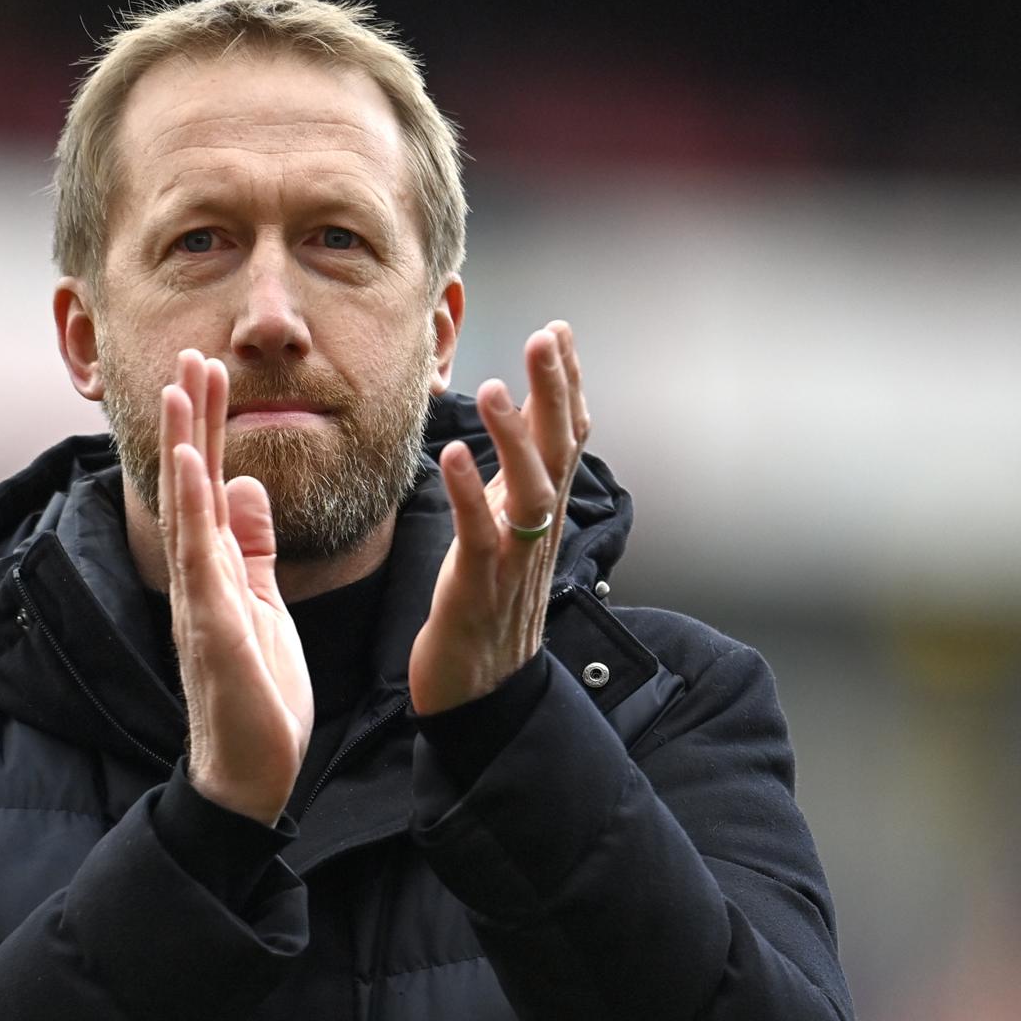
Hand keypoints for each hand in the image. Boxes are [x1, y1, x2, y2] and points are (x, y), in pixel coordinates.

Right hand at [160, 350, 313, 823]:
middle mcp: (198, 577)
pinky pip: (200, 560)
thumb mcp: (264, 604)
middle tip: (190, 353)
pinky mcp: (213, 629)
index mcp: (214, 570)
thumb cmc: (257, 696)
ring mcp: (200, 601)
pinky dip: (195, 511)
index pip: (209, 484)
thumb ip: (252, 547)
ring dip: (183, 445)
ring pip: (186, 510)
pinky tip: (195, 466)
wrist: (251, 774)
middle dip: (192, 418)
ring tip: (180, 387)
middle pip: (191, 484)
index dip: (208, 426)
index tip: (209, 370)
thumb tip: (245, 484)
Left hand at [410, 321, 590, 715]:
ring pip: (529, 491)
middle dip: (556, 391)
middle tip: (547, 337)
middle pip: (560, 451)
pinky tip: (452, 456)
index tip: (558, 330)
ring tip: (494, 389)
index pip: (568, 436)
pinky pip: (480, 535)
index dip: (567, 384)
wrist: (480, 690)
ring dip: (515, 437)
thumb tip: (522, 419)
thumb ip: (516, 476)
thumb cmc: (486, 604)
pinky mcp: (478, 587)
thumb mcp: (507, 529)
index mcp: (542, 511)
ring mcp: (513, 559)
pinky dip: (469, 494)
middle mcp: (537, 529)